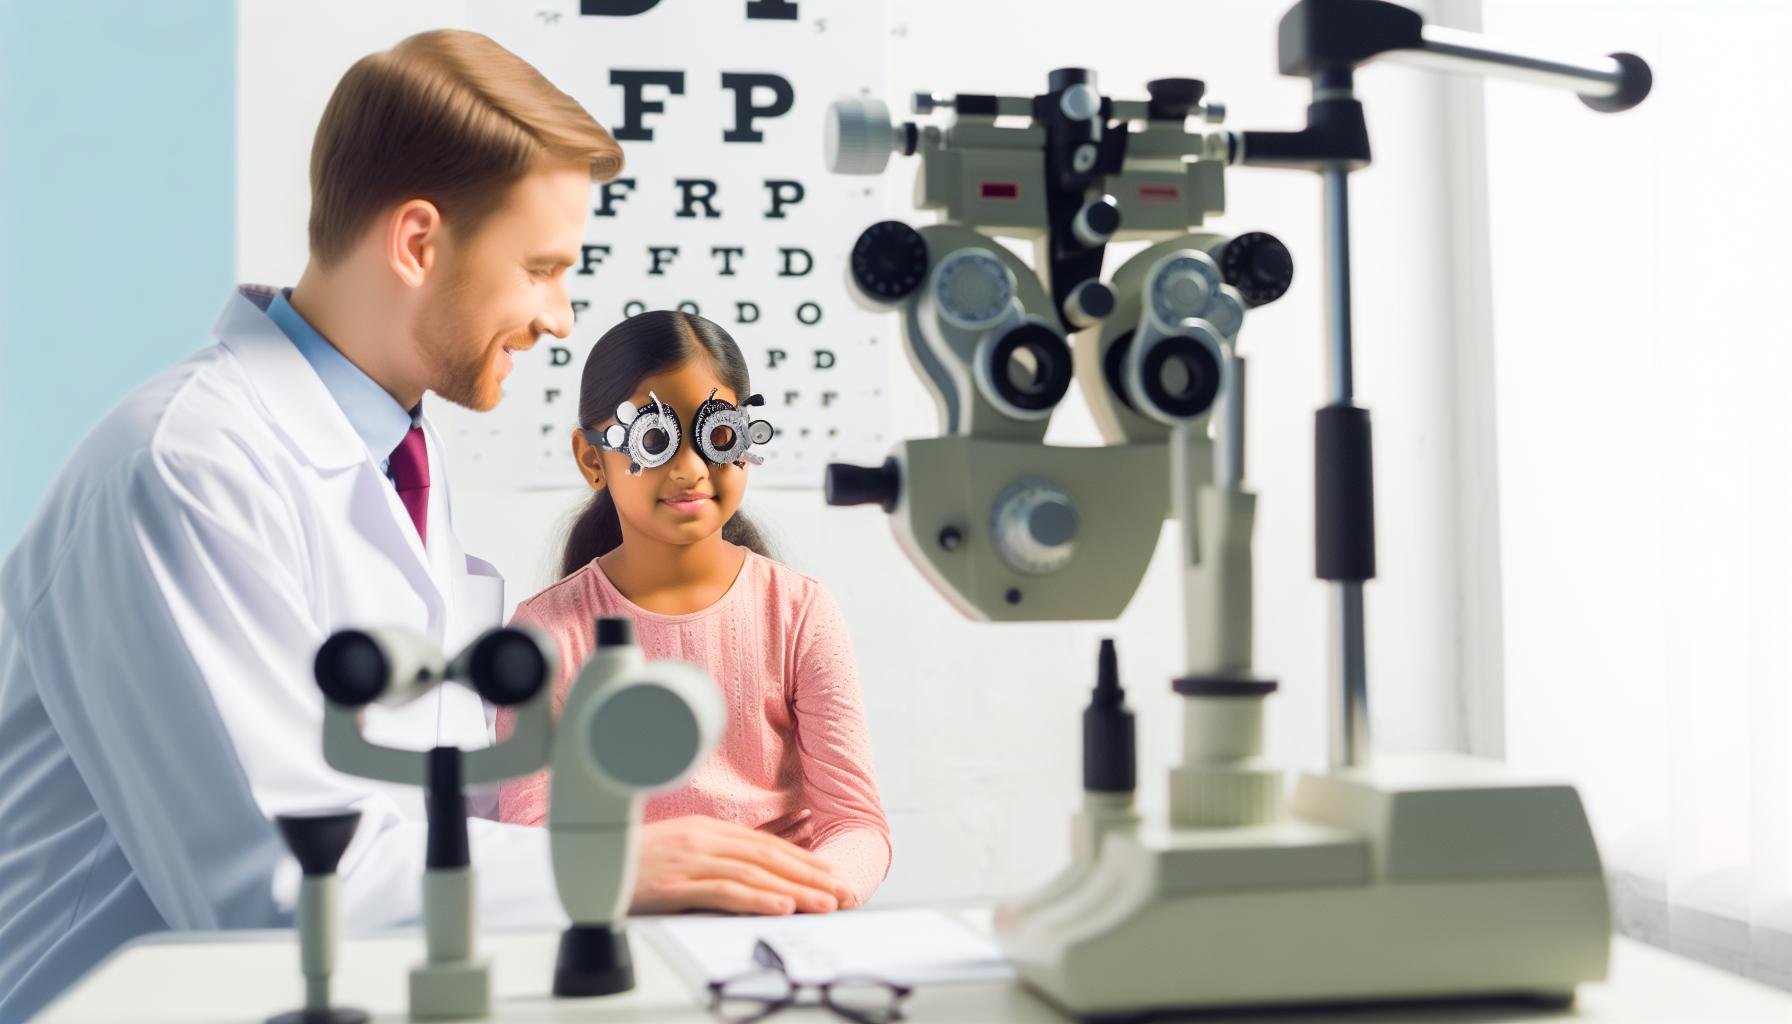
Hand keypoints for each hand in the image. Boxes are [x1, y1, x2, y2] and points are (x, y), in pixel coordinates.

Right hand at [631, 816, 851, 915]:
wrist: (583, 864)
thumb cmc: (628, 863)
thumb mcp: (677, 851)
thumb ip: (712, 858)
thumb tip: (750, 876)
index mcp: (706, 830)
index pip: (765, 845)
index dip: (801, 859)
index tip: (829, 874)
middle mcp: (702, 839)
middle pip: (767, 858)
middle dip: (809, 876)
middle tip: (840, 892)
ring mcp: (689, 860)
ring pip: (753, 874)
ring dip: (793, 890)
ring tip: (823, 903)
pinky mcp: (674, 884)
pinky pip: (723, 891)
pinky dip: (756, 899)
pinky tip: (780, 906)